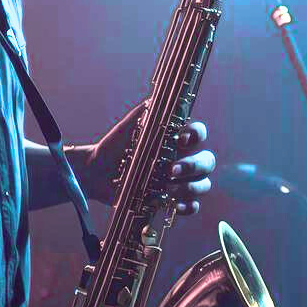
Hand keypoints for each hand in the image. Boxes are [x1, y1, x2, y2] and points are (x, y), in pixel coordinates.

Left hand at [85, 101, 216, 214]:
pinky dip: (188, 207)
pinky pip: (193, 206)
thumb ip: (146, 111)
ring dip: (190, 187)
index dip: (197, 135)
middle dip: (194, 166)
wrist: (98, 171)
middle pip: (207, 161)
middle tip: (171, 170)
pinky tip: (175, 205)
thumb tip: (158, 99)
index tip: (180, 139)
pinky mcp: (172, 200)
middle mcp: (184, 159)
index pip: (199, 133)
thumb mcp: (130, 125)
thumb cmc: (117, 145)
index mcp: (178, 139)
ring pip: (204, 184)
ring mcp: (180, 181)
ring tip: (168, 188)